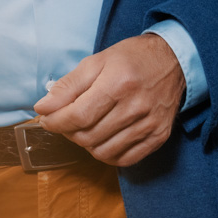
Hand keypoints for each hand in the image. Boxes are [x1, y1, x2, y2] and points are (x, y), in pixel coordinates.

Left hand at [33, 34, 185, 166]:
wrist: (174, 60)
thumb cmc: (132, 58)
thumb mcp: (97, 61)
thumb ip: (68, 85)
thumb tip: (43, 107)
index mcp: (118, 83)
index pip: (78, 115)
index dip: (56, 122)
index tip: (46, 119)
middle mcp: (136, 107)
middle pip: (89, 136)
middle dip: (69, 132)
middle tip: (67, 120)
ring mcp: (149, 124)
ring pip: (104, 152)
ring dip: (86, 144)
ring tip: (86, 128)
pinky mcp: (158, 136)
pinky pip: (125, 160)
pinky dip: (108, 154)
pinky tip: (103, 139)